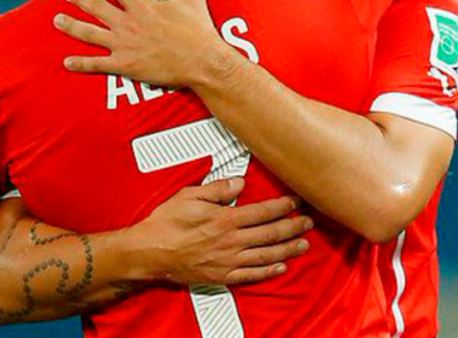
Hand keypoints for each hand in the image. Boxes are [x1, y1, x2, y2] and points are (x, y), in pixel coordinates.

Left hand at [55, 0, 230, 87]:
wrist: (201, 60)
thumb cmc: (198, 29)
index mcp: (141, 6)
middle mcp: (127, 23)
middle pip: (96, 8)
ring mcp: (123, 45)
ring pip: (89, 34)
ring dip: (71, 26)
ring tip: (57, 19)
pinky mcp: (124, 65)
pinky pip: (97, 64)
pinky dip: (81, 63)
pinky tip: (67, 62)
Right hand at [130, 178, 311, 285]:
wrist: (149, 252)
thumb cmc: (165, 222)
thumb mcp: (189, 195)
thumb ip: (217, 189)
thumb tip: (239, 182)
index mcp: (224, 219)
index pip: (263, 211)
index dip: (283, 206)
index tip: (297, 202)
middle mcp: (230, 241)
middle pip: (270, 233)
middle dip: (293, 227)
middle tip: (309, 222)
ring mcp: (227, 260)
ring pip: (266, 255)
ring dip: (288, 249)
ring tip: (303, 244)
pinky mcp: (221, 275)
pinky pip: (251, 275)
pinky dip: (268, 271)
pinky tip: (280, 267)